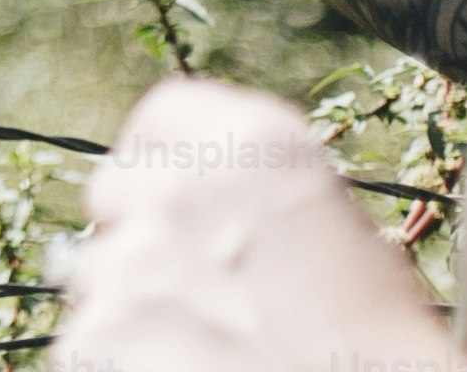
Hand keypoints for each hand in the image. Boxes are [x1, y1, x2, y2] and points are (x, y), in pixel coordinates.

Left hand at [51, 77, 463, 370]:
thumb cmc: (378, 341)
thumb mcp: (329, 226)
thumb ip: (243, 194)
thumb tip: (171, 202)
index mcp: (251, 144)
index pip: (166, 118)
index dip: (171, 163)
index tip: (186, 204)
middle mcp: (177, 188)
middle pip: (115, 192)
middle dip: (144, 234)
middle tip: (201, 293)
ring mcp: (129, 266)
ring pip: (97, 274)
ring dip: (135, 308)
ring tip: (208, 352)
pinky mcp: (96, 340)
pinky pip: (87, 342)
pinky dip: (124, 362)